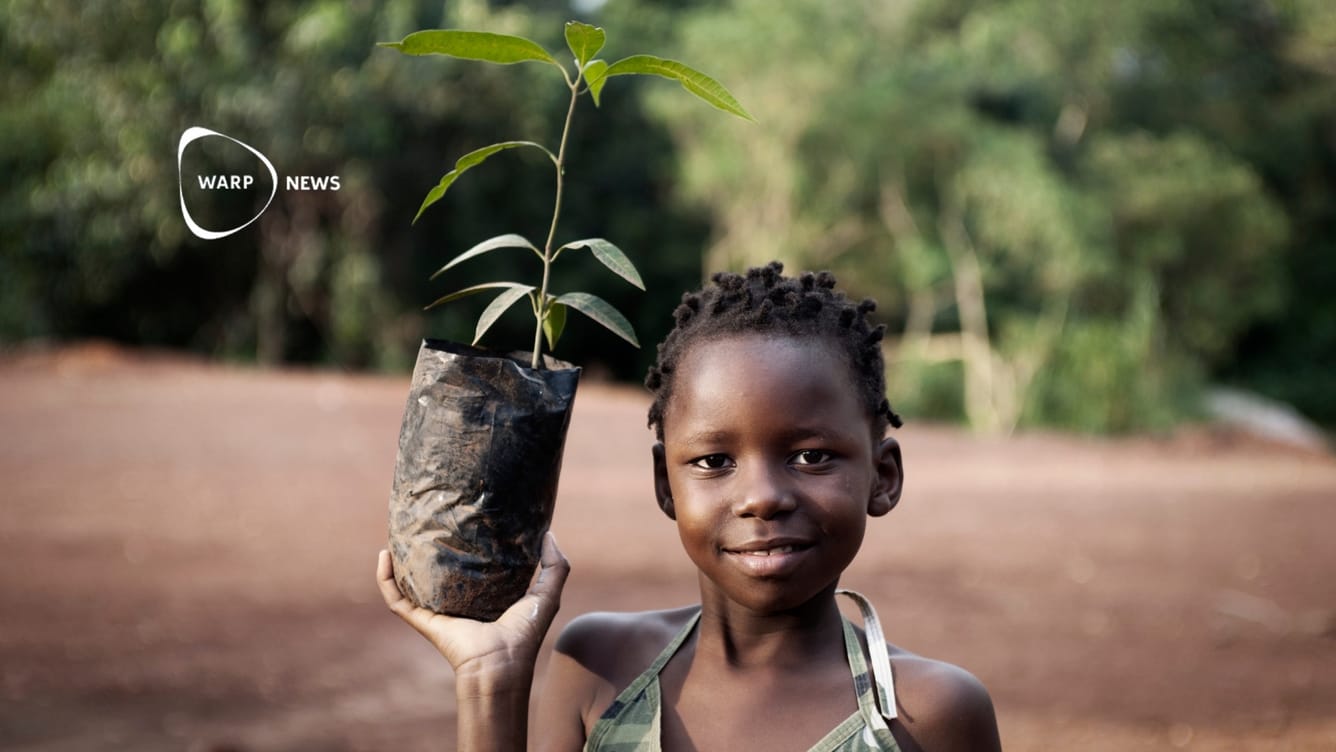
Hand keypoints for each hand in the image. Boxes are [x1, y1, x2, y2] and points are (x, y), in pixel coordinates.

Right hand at [377, 532, 569, 683]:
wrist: (501, 665)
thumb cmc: (524, 634)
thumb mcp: (546, 594)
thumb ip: (556, 566)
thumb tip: (548, 533)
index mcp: (483, 595)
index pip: (469, 566)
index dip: (464, 544)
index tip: (461, 518)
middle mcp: (456, 601)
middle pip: (435, 572)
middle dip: (426, 549)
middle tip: (424, 521)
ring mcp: (436, 611)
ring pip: (408, 582)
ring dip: (398, 562)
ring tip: (396, 535)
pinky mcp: (421, 620)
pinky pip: (395, 598)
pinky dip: (385, 579)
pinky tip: (384, 555)